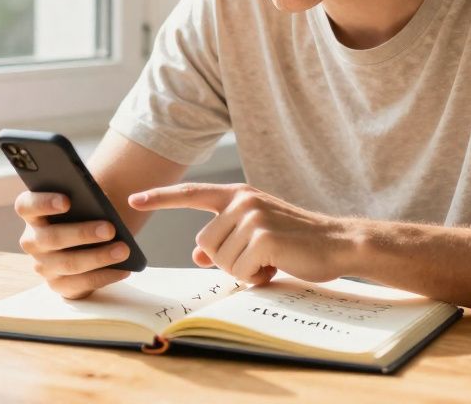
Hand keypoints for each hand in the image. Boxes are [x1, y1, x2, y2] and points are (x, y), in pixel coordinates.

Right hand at [14, 190, 131, 298]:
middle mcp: (32, 240)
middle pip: (51, 238)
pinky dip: (104, 276)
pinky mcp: (58, 285)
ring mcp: (43, 265)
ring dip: (98, 257)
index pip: (26, 206)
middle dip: (82, 233)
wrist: (91, 240)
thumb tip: (99, 203)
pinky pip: (81, 284)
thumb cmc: (86, 213)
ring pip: (68, 263)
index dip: (44, 202)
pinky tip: (123, 269)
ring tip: (123, 249)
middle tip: (110, 228)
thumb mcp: (84, 201)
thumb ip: (85, 197)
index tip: (67, 201)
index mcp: (33, 213)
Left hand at [129, 183, 354, 285]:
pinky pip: (239, 270)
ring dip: (243, 270)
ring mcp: (252, 216)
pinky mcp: (263, 236)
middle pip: (204, 244)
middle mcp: (242, 200)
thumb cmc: (296, 242)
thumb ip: (225, 240)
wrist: (338, 244)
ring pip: (219, 260)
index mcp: (237, 195)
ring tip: (271, 260)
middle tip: (260, 259)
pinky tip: (277, 265)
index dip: (160, 197)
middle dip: (228, 262)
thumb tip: (198, 254)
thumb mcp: (256, 236)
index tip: (132, 199)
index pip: (191, 193)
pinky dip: (256, 277)